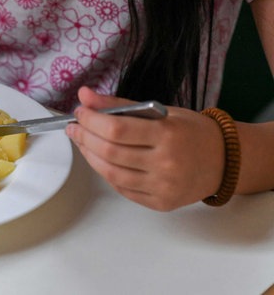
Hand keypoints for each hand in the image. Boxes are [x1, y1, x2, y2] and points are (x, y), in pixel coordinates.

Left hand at [65, 87, 224, 210]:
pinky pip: (122, 188)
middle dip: (85, 137)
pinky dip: (106, 172)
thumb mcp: (160, 111)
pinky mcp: (160, 203)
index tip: (79, 112)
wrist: (224, 161)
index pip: (116, 128)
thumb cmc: (191, 132)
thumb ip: (120, 105)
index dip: (91, 120)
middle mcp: (166, 163)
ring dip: (90, 156)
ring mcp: (163, 186)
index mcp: (167, 134)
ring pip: (111, 173)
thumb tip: (85, 95)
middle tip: (74, 127)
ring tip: (83, 142)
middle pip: (110, 152)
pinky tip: (100, 159)